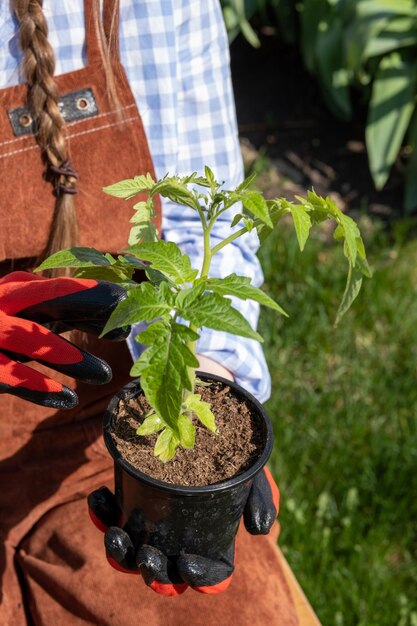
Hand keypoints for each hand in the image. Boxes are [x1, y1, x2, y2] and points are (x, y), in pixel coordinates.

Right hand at [0, 271, 127, 408]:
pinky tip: (66, 399)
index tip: (132, 302)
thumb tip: (105, 315)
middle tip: (127, 322)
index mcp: (17, 293)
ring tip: (106, 375)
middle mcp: (4, 306)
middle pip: (53, 300)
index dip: (98, 295)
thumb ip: (52, 313)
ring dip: (73, 357)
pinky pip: (12, 376)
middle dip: (91, 307)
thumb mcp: (19, 312)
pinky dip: (39, 388)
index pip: (62, 289)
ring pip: (36, 340)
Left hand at [88, 467, 278, 595]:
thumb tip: (258, 529)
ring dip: (120, 552)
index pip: (208, 575)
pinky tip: (99, 498)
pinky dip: (102, 513)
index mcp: (212, 541)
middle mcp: (180, 539)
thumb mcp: (254, 473)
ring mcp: (154, 523)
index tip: (188, 565)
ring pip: (131, 555)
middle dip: (152, 572)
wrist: (211, 422)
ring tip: (114, 533)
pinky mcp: (133, 501)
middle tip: (147, 557)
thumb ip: (260, 499)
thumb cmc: (238, 455)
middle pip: (164, 572)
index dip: (198, 578)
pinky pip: (113, 516)